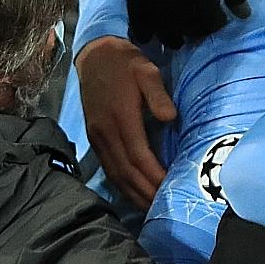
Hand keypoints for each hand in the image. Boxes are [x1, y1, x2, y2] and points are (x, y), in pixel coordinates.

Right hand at [77, 37, 177, 210]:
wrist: (94, 55)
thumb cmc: (125, 63)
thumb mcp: (146, 70)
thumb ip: (157, 94)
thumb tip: (170, 118)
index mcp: (120, 118)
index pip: (138, 156)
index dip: (153, 175)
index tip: (169, 188)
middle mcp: (105, 132)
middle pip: (126, 171)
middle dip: (145, 191)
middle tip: (163, 206)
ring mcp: (97, 137)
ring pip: (114, 173)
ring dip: (132, 192)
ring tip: (150, 207)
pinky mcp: (94, 138)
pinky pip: (108, 167)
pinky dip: (120, 184)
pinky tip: (132, 192)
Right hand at [127, 0, 248, 48]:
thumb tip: (244, 17)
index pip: (209, 24)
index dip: (216, 24)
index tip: (218, 20)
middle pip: (185, 29)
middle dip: (194, 32)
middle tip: (198, 29)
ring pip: (159, 27)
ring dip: (168, 36)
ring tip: (176, 39)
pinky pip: (136, 14)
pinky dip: (141, 29)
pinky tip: (146, 37)